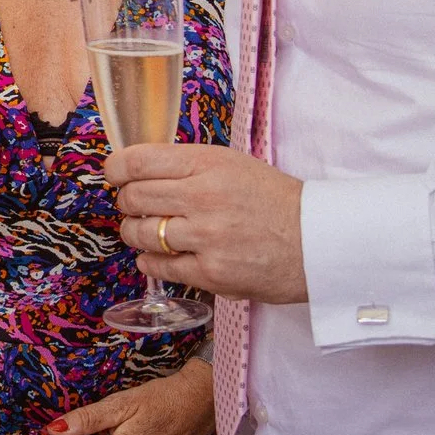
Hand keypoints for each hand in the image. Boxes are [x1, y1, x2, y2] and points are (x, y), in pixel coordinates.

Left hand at [108, 142, 307, 303]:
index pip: (138, 161)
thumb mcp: (232, 165)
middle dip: (126, 202)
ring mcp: (206, 237)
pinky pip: (159, 266)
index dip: (116, 169)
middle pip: (133, 198)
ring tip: (147, 231)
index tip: (115, 175)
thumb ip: (187, 166)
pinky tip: (159, 256)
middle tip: (136, 206)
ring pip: (140, 233)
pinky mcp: (212, 272)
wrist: (319, 241)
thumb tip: (138, 171)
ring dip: (136, 233)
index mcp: (207, 164)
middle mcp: (203, 197)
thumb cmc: (275, 200)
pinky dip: (151, 261)